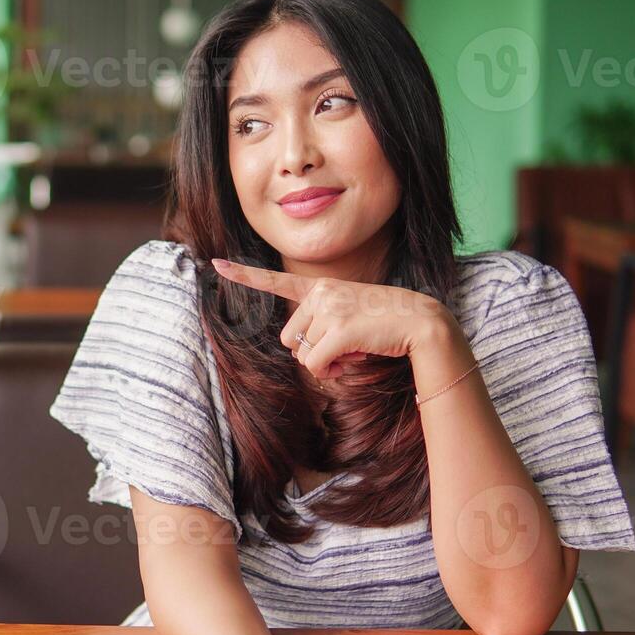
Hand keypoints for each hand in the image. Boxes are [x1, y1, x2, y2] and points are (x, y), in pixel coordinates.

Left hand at [211, 258, 452, 380]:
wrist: (420, 321)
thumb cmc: (383, 323)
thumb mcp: (348, 314)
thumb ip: (320, 325)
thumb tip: (302, 355)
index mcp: (320, 287)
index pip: (275, 281)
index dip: (242, 276)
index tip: (215, 264)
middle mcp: (321, 293)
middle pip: (289, 338)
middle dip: (310, 351)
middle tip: (342, 347)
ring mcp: (330, 309)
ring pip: (301, 354)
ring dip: (323, 363)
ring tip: (351, 350)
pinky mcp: (339, 330)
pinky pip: (315, 364)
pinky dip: (330, 371)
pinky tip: (352, 359)